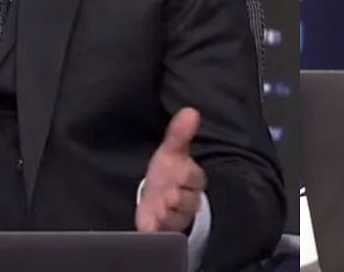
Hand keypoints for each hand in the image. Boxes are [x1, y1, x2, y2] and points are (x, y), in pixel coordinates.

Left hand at [136, 107, 206, 233]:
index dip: (182, 174)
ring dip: (164, 209)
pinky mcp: (162, 232)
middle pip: (184, 198)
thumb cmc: (166, 173)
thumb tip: (190, 111)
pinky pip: (161, 233)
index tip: (172, 168)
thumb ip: (179, 133)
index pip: (193, 177)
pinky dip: (155, 228)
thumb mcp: (170, 151)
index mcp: (192, 179)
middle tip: (164, 190)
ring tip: (158, 204)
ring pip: (175, 216)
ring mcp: (175, 217)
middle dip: (172, 192)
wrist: (158, 201)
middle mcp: (187, 200)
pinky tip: (150, 223)